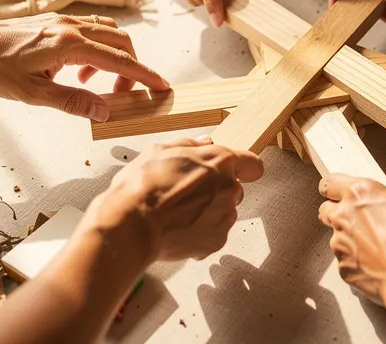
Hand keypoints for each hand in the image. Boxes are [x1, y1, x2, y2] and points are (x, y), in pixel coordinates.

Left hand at [0, 12, 168, 120]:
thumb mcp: (33, 95)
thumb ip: (74, 102)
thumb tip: (106, 113)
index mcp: (69, 45)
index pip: (120, 61)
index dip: (145, 76)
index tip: (163, 88)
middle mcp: (72, 28)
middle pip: (122, 43)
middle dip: (132, 68)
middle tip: (125, 94)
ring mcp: (64, 22)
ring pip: (109, 33)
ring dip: (114, 58)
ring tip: (94, 84)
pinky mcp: (56, 22)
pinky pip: (92, 30)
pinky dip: (98, 49)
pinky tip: (78, 70)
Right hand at [82, 137, 263, 266]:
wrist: (132, 224)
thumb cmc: (143, 186)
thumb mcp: (161, 150)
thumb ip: (189, 145)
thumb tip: (204, 143)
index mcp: (220, 161)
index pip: (252, 164)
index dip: (245, 168)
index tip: (239, 172)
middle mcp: (229, 188)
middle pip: (234, 189)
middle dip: (216, 191)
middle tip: (188, 193)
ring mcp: (225, 217)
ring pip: (223, 212)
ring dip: (207, 213)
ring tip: (177, 213)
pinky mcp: (217, 241)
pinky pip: (213, 234)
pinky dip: (200, 234)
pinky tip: (177, 229)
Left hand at [318, 175, 385, 304]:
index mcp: (360, 193)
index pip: (330, 184)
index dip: (334, 188)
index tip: (339, 192)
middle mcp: (344, 216)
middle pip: (325, 210)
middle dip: (336, 213)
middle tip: (356, 219)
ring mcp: (340, 243)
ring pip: (335, 237)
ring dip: (348, 239)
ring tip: (375, 247)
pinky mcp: (343, 267)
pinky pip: (345, 261)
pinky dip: (356, 261)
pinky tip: (376, 264)